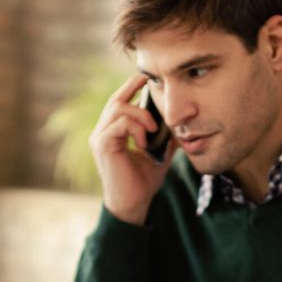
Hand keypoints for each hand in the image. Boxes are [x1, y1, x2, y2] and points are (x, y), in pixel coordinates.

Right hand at [89, 72, 175, 224]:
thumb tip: (181, 124)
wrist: (134, 204)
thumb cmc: (143, 182)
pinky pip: (119, 123)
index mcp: (111, 132)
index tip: (146, 78)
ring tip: (152, 130)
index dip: (131, 87)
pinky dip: (135, 128)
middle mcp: (101, 132)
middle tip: (151, 91)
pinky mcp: (102, 145)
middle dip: (134, 91)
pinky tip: (144, 142)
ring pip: (118, 108)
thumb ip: (164, 138)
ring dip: (140, 115)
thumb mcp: (158, 154)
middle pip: (116, 100)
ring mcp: (99, 138)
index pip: (118, 102)